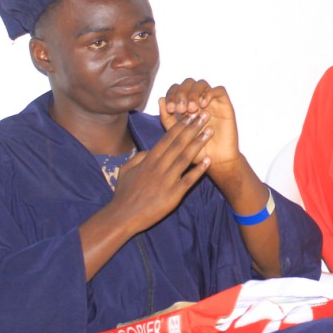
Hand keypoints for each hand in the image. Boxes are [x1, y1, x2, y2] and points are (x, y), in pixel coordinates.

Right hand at [110, 112, 212, 232]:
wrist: (123, 216)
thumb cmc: (124, 194)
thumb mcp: (126, 170)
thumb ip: (139, 158)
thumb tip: (150, 150)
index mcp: (148, 160)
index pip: (167, 139)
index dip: (180, 126)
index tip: (190, 115)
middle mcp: (159, 167)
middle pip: (178, 144)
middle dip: (193, 128)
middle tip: (204, 115)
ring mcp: (167, 180)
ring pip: (185, 158)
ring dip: (199, 143)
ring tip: (210, 131)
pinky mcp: (173, 195)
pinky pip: (188, 180)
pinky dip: (199, 170)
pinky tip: (209, 161)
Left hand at [160, 79, 240, 173]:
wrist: (215, 160)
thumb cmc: (195, 150)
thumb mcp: (176, 135)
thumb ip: (167, 119)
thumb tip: (161, 99)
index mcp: (185, 106)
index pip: (176, 90)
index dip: (172, 95)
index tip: (171, 110)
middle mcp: (198, 102)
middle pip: (188, 83)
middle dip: (181, 93)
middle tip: (180, 109)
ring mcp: (212, 103)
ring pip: (201, 84)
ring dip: (193, 94)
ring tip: (191, 109)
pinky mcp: (225, 106)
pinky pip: (219, 90)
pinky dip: (209, 94)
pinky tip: (203, 106)